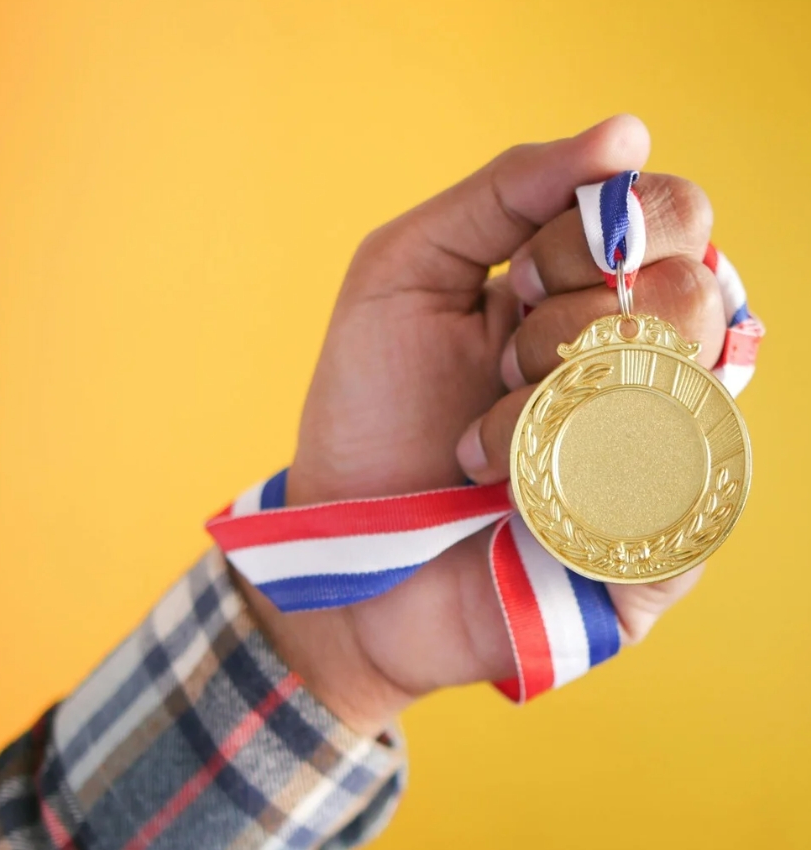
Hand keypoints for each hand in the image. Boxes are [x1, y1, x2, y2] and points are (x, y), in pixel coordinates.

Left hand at [235, 116, 723, 735]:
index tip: (524, 277)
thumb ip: (500, 192)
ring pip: (691, 384)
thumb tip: (627, 132)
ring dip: (571, 400)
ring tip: (488, 444)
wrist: (348, 541)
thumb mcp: (405, 271)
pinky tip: (524, 501)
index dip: (607, 230)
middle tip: (501, 364)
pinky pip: (698, 496)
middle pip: (696, 294)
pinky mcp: (656, 541)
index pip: (670, 219)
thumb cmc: (371, 407)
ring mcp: (654, 450)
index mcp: (589, 292)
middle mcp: (639, 361)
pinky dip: (599, 483)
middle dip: (579, 321)